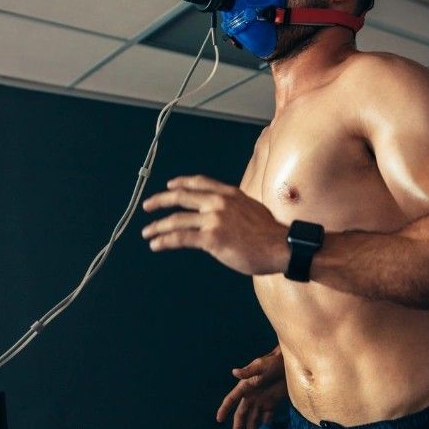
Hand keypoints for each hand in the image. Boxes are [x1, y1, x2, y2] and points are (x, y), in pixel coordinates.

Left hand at [141, 176, 290, 275]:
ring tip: (147, 233)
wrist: (281, 246)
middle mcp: (219, 203)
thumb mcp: (252, 209)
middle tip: (147, 205)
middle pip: (181, 197)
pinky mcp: (212, 238)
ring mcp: (214, 220)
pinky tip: (156, 244)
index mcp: (229, 194)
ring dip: (158, 226)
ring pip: (177, 220)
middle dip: (160, 201)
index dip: (181, 183)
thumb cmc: (270, 234)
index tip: (169, 185)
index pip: (199, 182)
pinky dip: (164, 240)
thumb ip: (234, 208)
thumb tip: (222, 214)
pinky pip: (181, 238)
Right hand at [216, 346, 287, 428]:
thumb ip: (249, 371)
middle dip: (239, 427)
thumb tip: (234, 372)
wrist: (290, 364)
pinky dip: (265, 426)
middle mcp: (251, 396)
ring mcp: (262, 400)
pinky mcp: (272, 402)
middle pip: (242, 414)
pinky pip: (267, 417)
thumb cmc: (273, 361)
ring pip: (253, 418)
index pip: (232, 399)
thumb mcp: (261, 366)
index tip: (219, 419)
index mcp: (245, 386)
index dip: (224, 408)